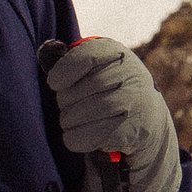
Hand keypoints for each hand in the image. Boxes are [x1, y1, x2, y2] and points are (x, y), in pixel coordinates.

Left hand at [47, 36, 182, 191]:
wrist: (145, 117)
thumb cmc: (107, 88)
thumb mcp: (95, 66)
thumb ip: (70, 59)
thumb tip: (45, 53)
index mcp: (116, 52)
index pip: (87, 57)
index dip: (64, 71)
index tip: (54, 83)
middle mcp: (130, 74)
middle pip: (83, 89)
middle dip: (65, 102)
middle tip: (65, 107)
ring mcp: (135, 103)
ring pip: (85, 114)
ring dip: (69, 122)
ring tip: (70, 121)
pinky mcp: (133, 130)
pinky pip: (92, 137)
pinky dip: (79, 139)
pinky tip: (82, 136)